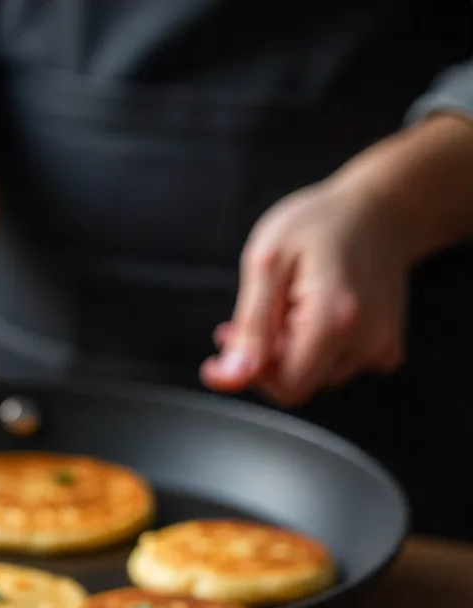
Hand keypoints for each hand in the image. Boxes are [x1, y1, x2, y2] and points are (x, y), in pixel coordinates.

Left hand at [200, 178, 408, 405]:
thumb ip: (250, 327)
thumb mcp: (266, 262)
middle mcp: (366, 342)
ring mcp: (382, 348)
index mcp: (334, 320)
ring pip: (318, 378)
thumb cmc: (320, 224)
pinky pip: (341, 368)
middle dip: (268, 359)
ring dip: (291, 352)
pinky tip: (312, 314)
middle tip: (256, 312)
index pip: (287, 387)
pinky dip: (319, 351)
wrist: (378, 210)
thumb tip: (232, 378)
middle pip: (300, 384)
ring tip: (284, 306)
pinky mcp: (387, 349)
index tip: (229, 341)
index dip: (253, 374)